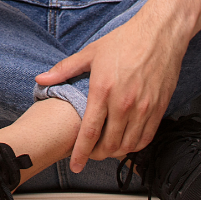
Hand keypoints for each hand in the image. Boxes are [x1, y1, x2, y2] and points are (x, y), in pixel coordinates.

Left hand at [37, 5, 189, 167]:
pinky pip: (146, 139)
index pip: (90, 131)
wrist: (158, 35)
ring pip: (128, 145)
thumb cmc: (125, 41)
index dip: (81, 152)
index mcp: (103, 90)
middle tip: (89, 154)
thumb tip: (42, 79)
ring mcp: (143, 109)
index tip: (75, 165)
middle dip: (96, 155)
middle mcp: (124, 103)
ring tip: (105, 150)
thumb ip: (65, 70)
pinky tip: (126, 143)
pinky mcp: (158, 110)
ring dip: (115, 153)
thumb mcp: (91, 53)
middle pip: (109, 144)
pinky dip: (134, 147)